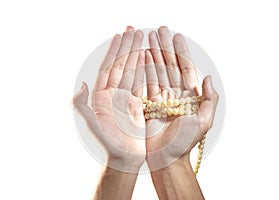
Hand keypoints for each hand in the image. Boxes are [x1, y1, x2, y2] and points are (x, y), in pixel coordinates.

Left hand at [73, 27, 145, 171]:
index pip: (109, 68)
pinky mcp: (138, 104)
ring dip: (138, 55)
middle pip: (122, 65)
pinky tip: (149, 59)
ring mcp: (127, 98)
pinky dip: (146, 70)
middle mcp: (114, 94)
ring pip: (133, 71)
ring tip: (144, 39)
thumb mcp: (92, 125)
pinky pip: (143, 83)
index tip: (120, 36)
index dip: (114, 51)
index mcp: (101, 96)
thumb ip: (82, 105)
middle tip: (134, 30)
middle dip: (127, 47)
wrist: (124, 158)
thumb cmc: (108, 144)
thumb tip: (82, 84)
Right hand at [145, 27, 218, 170]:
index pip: (185, 68)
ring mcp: (160, 98)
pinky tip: (141, 56)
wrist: (166, 158)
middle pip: (169, 65)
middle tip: (159, 31)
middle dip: (164, 47)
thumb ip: (209, 99)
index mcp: (189, 96)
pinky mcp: (148, 103)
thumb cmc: (185, 142)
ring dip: (153, 54)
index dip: (180, 52)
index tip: (175, 36)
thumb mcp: (203, 121)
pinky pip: (145, 83)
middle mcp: (175, 94)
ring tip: (148, 38)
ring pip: (156, 71)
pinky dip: (143, 69)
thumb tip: (208, 78)